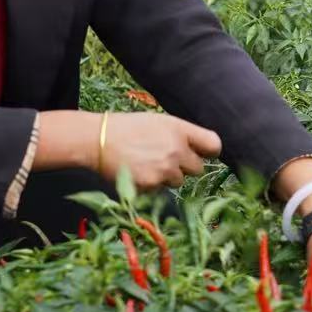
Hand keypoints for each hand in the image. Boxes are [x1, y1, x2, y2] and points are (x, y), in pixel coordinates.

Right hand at [97, 112, 221, 189]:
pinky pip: (160, 190)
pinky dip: (151, 184)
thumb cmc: (128, 128)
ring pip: (178, 181)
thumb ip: (181, 134)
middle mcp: (177, 150)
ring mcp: (164, 169)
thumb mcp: (159, 122)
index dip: (209, 152)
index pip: (214, 145)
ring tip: (148, 164)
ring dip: (168, 176)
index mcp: (180, 130)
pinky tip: (138, 172)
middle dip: (185, 166)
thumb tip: (198, 148)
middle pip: (198, 168)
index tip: (203, 154)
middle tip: (166, 160)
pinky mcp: (151, 185)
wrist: (98, 140)